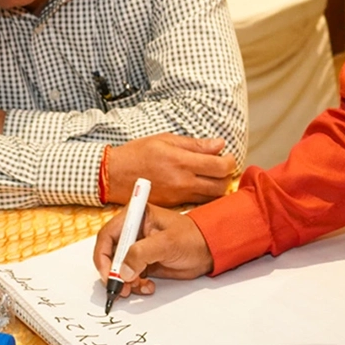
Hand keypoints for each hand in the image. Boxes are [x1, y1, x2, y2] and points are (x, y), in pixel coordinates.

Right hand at [92, 204, 214, 298]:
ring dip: (124, 282)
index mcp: (134, 217)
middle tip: (120, 288)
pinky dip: (135, 285)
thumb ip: (142, 253)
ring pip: (119, 268)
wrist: (209, 250)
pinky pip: (131, 276)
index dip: (103, 256)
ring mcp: (137, 248)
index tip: (108, 274)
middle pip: (110, 254)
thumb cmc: (191, 237)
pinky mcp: (144, 262)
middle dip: (113, 273)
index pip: (107, 236)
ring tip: (136, 289)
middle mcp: (132, 232)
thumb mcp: (166, 243)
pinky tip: (147, 286)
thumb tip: (123, 271)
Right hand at [105, 133, 234, 205]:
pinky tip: (197, 184)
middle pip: (221, 186)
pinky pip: (197, 201)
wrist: (115, 175)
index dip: (229, 162)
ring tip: (210, 175)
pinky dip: (204, 194)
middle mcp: (183, 182)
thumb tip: (219, 145)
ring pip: (212, 196)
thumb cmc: (138, 153)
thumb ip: (194, 144)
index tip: (227, 156)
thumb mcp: (165, 140)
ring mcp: (179, 196)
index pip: (219, 167)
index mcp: (181, 162)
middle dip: (226, 176)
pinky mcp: (174, 204)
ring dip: (217, 186)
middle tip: (221, 166)